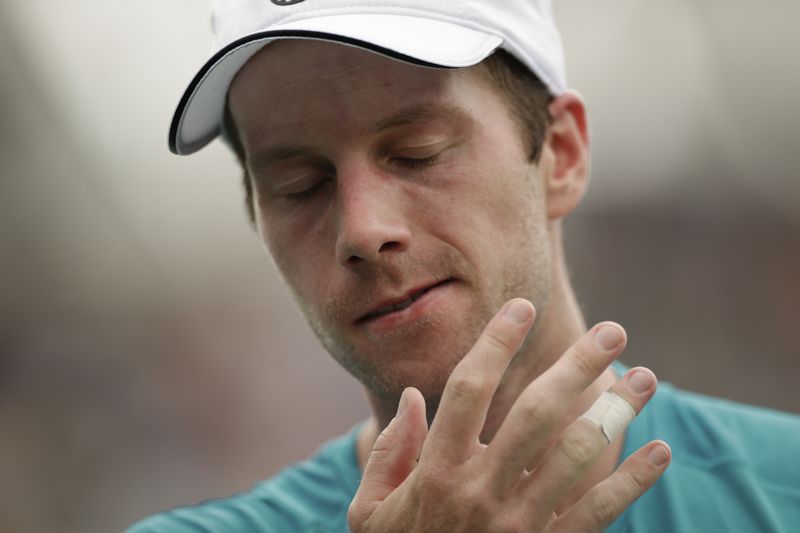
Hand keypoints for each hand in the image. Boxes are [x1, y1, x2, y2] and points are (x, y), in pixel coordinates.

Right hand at [348, 298, 669, 531]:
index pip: (468, 389)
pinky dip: (634, 481)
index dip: (496, 342)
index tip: (522, 307)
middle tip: (612, 330)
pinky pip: (599, 513)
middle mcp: (481, 492)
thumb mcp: (370, 511)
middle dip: (577, 364)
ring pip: (578, 456)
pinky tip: (660, 449)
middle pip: (537, 413)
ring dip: (616, 412)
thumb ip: (388, 452)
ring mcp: (520, 525)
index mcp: (436, 471)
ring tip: (644, 378)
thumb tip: (413, 396)